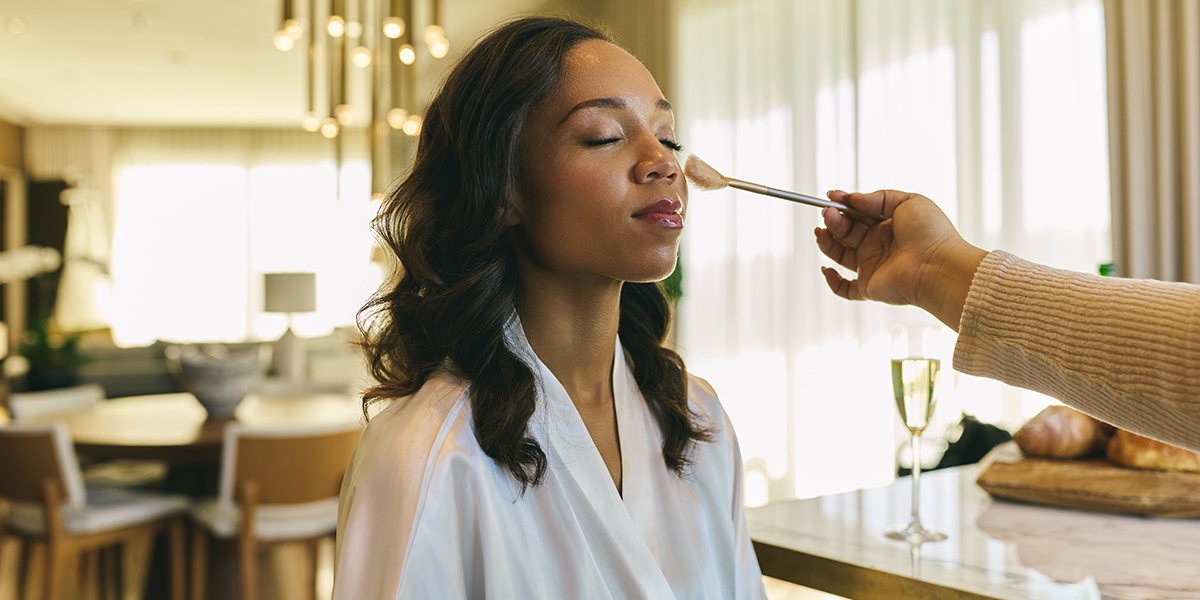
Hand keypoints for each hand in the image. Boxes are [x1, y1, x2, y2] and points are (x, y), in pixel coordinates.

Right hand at [814, 189, 986, 329]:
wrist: (938, 266)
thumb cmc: (932, 234)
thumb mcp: (908, 201)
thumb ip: (878, 198)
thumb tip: (852, 199)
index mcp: (888, 226)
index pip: (858, 214)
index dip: (843, 205)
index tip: (832, 197)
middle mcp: (878, 245)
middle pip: (846, 231)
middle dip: (834, 220)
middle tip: (827, 212)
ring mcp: (872, 266)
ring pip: (840, 255)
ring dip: (827, 242)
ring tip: (822, 230)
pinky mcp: (868, 286)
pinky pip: (844, 289)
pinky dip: (832, 280)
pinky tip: (827, 268)